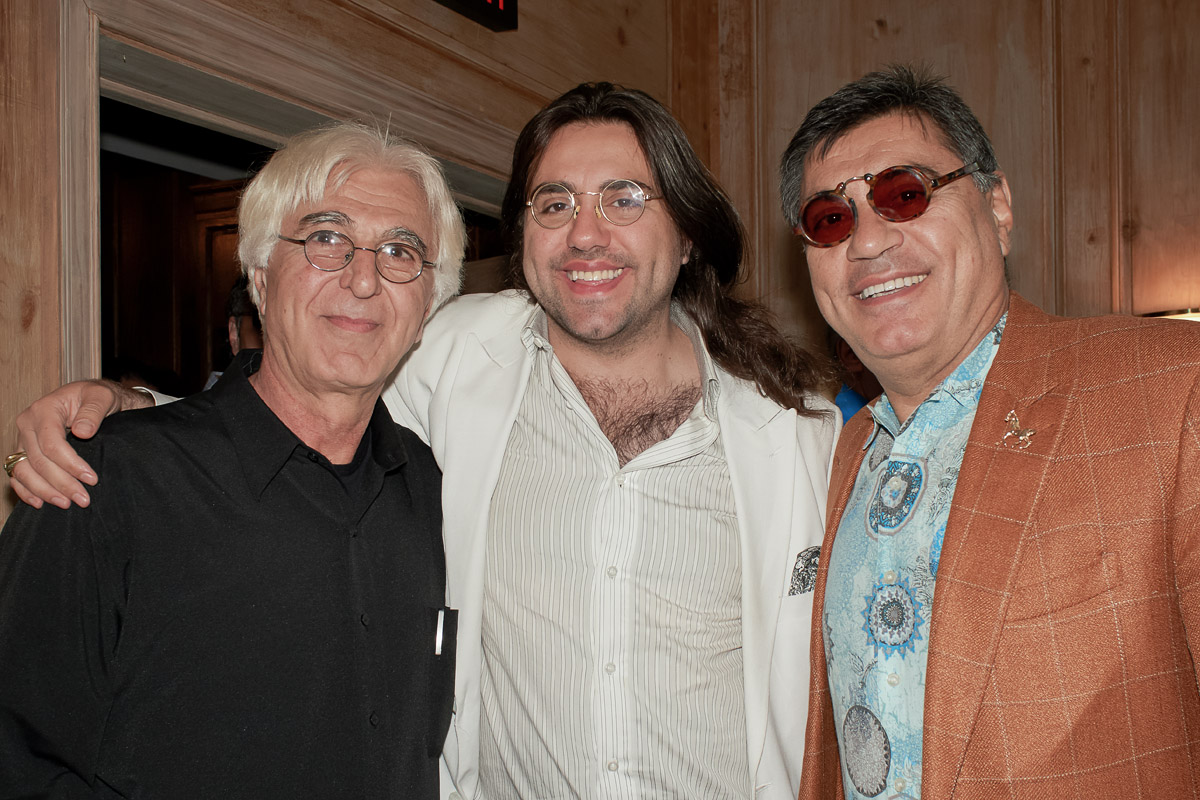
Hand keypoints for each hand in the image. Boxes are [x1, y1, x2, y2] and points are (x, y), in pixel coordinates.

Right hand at [8, 379, 151, 508]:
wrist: (89, 399)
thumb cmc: (96, 397)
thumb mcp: (101, 397)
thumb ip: (93, 411)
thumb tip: (82, 432)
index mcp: (43, 409)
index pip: (52, 444)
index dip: (70, 465)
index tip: (92, 479)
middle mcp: (27, 424)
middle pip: (38, 461)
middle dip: (61, 483)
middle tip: (83, 500)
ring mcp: (23, 439)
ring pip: (23, 470)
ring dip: (43, 491)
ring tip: (66, 504)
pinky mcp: (23, 451)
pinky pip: (17, 473)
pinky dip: (25, 490)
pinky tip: (39, 503)